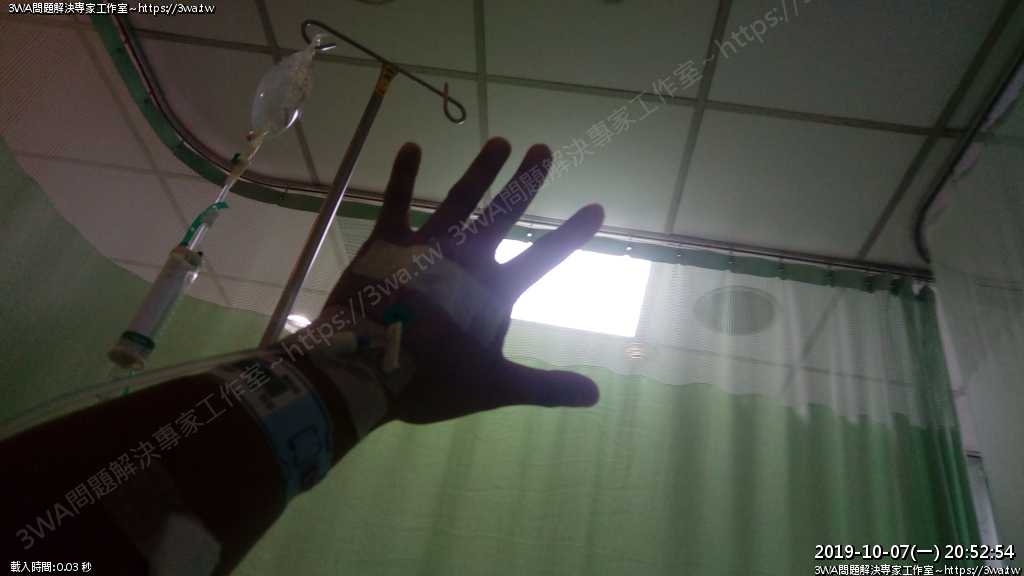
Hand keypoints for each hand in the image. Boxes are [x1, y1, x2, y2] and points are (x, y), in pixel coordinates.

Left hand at [318, 137, 604, 425]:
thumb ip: (545, 387)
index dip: (570, 234)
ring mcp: (426, 246)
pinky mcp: (386, 242)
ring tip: (499, 141)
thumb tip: (596, 396)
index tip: (596, 207)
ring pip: (460, 200)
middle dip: (525, 181)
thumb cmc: (431, 380)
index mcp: (493, 290)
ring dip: (481, 170)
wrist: (363, 370)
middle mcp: (465, 258)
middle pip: (503, 213)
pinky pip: (396, 201)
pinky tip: (412, 146)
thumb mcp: (494, 387)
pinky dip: (403, 174)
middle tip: (543, 149)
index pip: (543, 257)